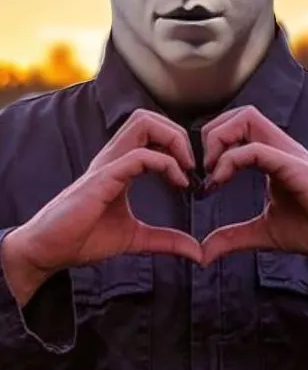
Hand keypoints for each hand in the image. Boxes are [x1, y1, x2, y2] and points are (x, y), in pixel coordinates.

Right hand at [2, 110, 201, 304]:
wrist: (50, 250)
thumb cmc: (83, 239)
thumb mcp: (136, 239)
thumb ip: (166, 240)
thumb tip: (197, 252)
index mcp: (119, 165)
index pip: (150, 132)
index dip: (176, 145)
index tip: (191, 176)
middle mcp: (113, 158)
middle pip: (147, 117)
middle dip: (177, 134)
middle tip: (191, 166)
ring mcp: (107, 165)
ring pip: (143, 123)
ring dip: (173, 140)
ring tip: (185, 169)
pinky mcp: (102, 179)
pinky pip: (138, 156)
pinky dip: (164, 163)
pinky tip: (177, 183)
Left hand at [200, 106, 307, 278]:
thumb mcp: (263, 233)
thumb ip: (232, 237)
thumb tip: (203, 252)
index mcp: (275, 156)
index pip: (239, 126)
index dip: (213, 147)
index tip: (206, 184)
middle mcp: (281, 148)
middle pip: (240, 113)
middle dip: (212, 135)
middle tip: (206, 171)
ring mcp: (289, 154)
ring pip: (247, 118)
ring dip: (219, 140)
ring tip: (214, 175)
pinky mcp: (294, 166)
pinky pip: (256, 149)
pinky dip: (230, 162)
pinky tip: (221, 184)